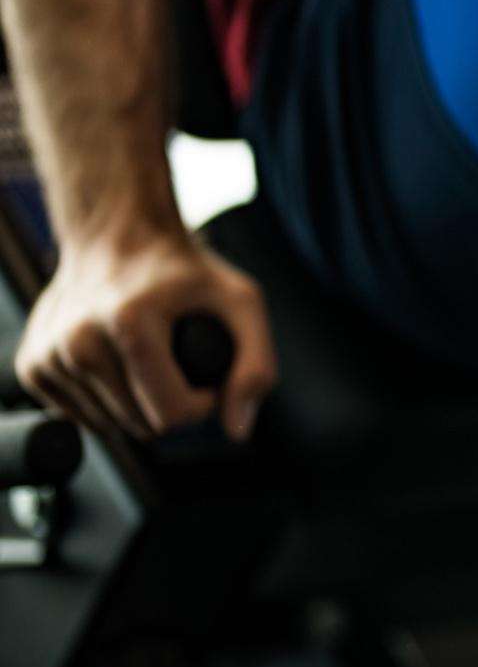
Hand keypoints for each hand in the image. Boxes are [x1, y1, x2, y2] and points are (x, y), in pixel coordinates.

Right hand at [13, 228, 276, 441]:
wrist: (117, 235)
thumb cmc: (185, 270)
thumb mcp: (242, 302)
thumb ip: (256, 365)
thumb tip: (238, 431)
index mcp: (128, 323)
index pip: (172, 414)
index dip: (204, 404)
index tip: (209, 376)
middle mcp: (78, 341)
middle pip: (141, 426)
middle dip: (171, 408)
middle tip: (180, 365)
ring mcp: (48, 355)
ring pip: (110, 428)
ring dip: (138, 408)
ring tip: (149, 362)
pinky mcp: (32, 367)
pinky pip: (82, 418)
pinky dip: (107, 403)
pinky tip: (119, 366)